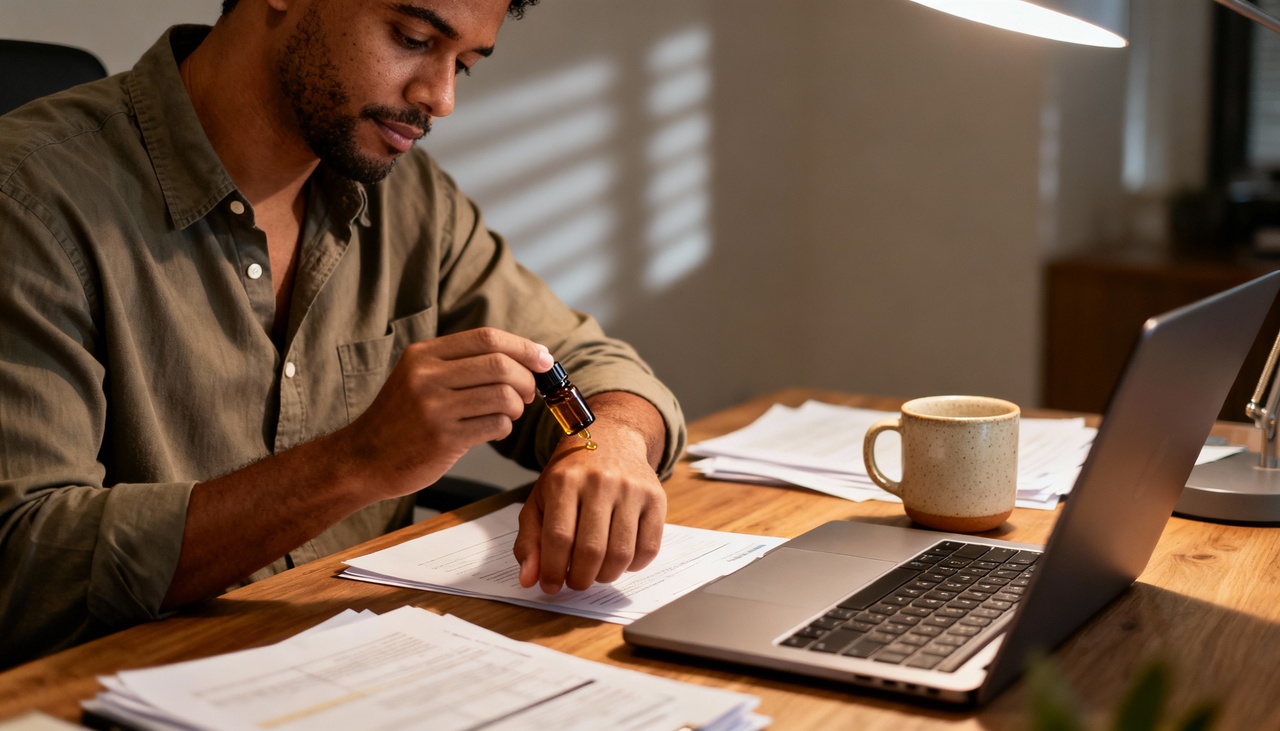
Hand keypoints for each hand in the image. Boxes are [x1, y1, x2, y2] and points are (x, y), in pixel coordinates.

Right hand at [341, 327, 553, 499]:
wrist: (363, 459)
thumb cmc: (400, 419)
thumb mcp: (418, 377)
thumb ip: (459, 363)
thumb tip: (521, 357)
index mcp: (424, 354)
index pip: (487, 338)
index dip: (524, 346)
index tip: (543, 358)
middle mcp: (427, 376)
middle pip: (501, 365)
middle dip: (527, 379)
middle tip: (529, 393)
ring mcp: (434, 407)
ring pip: (503, 395)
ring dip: (518, 406)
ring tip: (509, 413)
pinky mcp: (443, 438)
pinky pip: (495, 425)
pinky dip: (505, 427)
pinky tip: (494, 430)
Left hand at [514, 393, 667, 592]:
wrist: (611, 440)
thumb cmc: (570, 476)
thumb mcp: (540, 500)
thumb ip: (530, 541)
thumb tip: (529, 580)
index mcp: (565, 481)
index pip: (559, 538)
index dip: (553, 570)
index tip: (550, 586)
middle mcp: (601, 482)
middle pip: (591, 550)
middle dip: (580, 579)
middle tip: (575, 582)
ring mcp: (632, 489)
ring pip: (621, 554)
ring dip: (605, 576)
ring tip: (595, 572)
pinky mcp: (656, 498)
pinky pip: (649, 548)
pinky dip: (633, 566)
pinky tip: (619, 560)